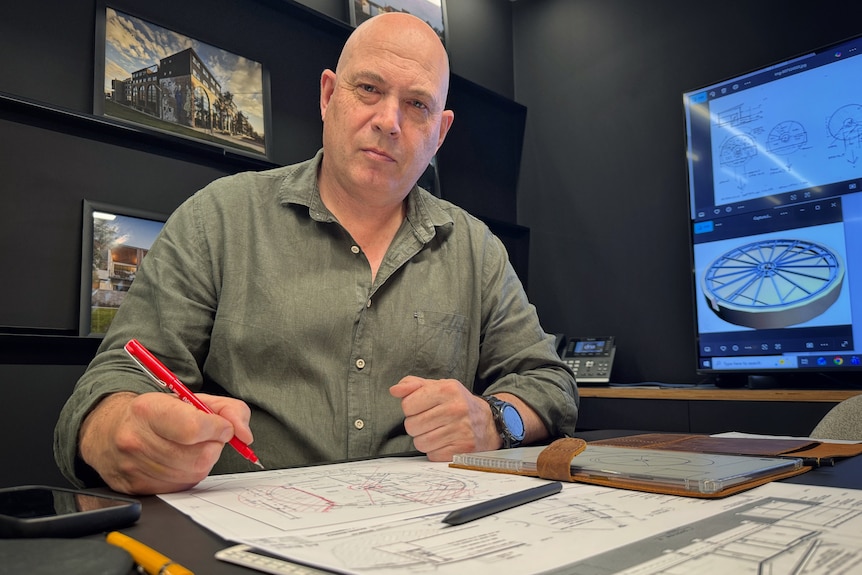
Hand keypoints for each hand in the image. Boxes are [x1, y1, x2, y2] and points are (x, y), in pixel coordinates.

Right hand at [78, 391, 253, 494]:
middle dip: (212, 446)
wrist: (109, 431)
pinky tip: (178, 460)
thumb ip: (229, 410)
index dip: (218, 428)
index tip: (222, 426)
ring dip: (202, 460)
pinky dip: (189, 473)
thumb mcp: (192, 398)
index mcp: (148, 410)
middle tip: (205, 436)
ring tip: (189, 447)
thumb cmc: (156, 413)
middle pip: (199, 456)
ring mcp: (135, 468)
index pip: (193, 428)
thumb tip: (245, 435)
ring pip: (193, 473)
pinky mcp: (139, 489)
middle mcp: (136, 441)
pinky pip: (181, 486)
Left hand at [389, 376, 499, 460]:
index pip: (408, 405)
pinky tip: (444, 442)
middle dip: (416, 425)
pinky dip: (434, 451)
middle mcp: (455, 409)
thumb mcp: (438, 387)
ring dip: (424, 440)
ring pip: (420, 443)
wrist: (488, 423)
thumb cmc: (457, 403)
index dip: (410, 408)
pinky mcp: (463, 449)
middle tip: (429, 422)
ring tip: (436, 432)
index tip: (420, 408)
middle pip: (411, 425)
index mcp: (447, 390)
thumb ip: (413, 385)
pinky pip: (432, 455)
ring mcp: (460, 430)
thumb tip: (394, 390)